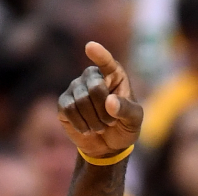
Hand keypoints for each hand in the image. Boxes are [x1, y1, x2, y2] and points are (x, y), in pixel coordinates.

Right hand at [57, 42, 143, 158]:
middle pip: (95, 87)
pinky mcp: (64, 102)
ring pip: (81, 101)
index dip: (99, 55)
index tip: (90, 47)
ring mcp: (76, 88)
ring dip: (94, 121)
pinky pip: (68, 109)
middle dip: (104, 111)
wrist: (108, 146)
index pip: (106, 62)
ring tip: (100, 127)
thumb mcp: (134, 121)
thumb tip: (110, 102)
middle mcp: (92, 77)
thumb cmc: (124, 126)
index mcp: (114, 75)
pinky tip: (87, 129)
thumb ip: (126, 110)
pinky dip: (81, 124)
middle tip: (110, 122)